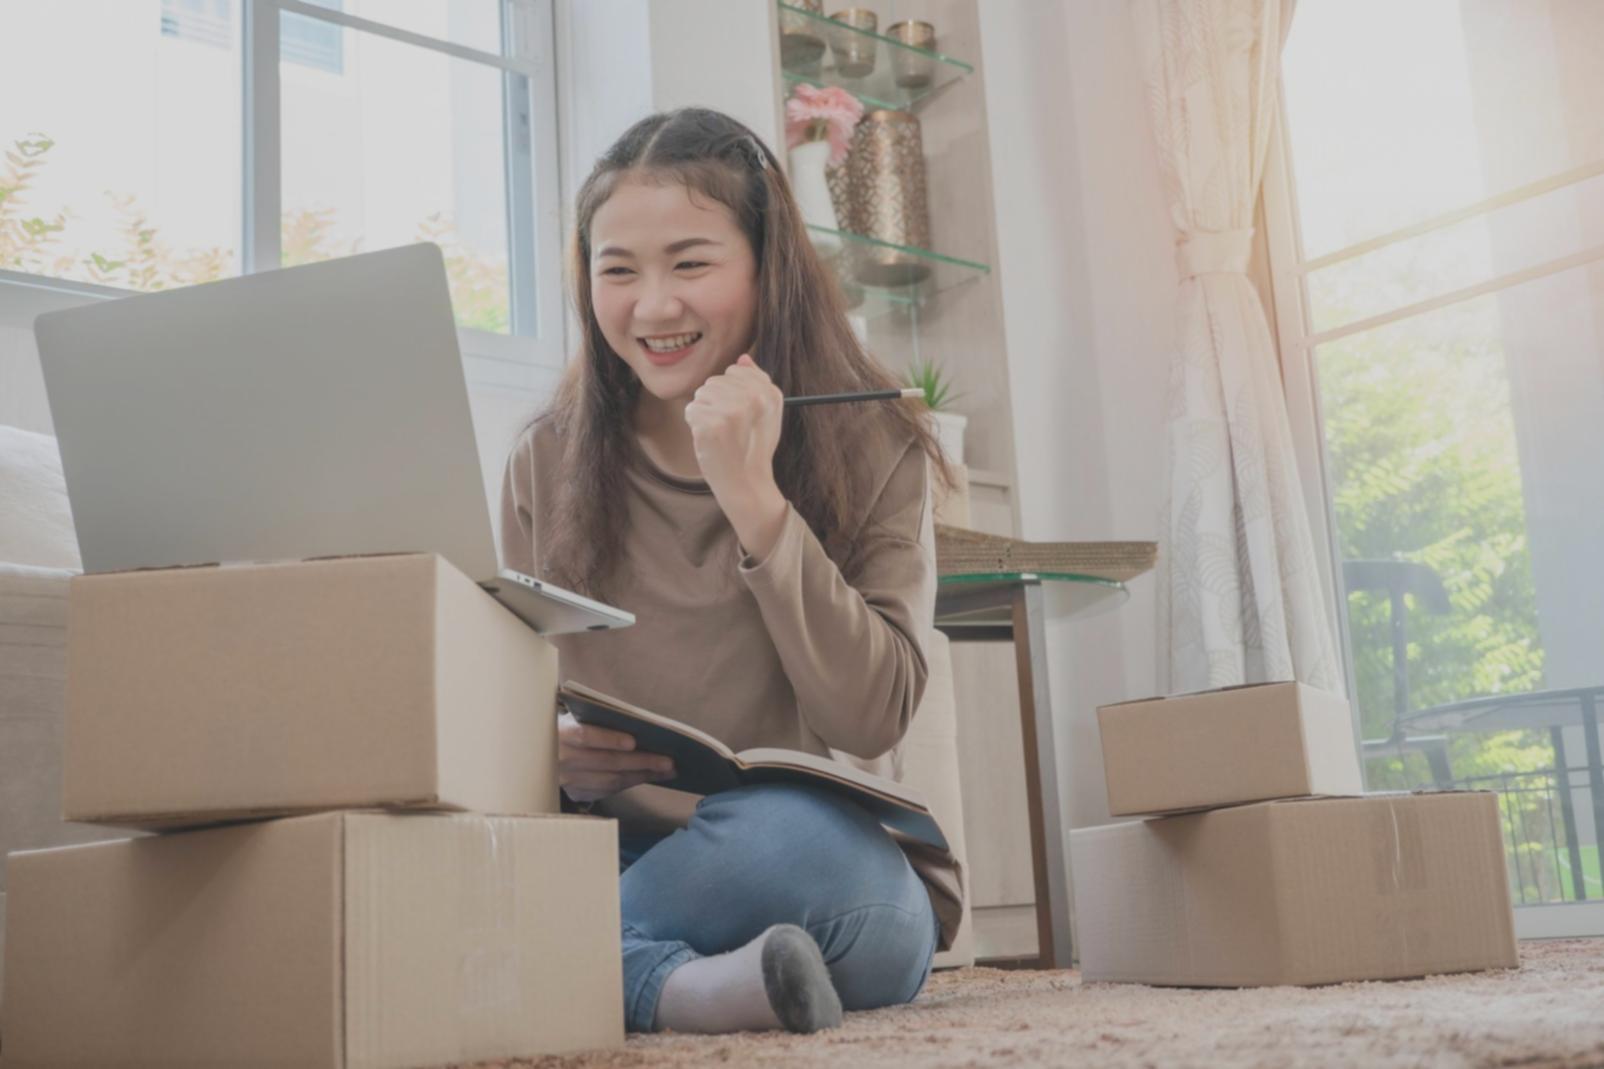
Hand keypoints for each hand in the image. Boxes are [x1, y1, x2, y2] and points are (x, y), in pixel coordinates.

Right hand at [557, 711, 675, 802]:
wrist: (536, 751)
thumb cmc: (565, 726)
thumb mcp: (572, 716)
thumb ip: (596, 719)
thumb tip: (638, 725)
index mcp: (559, 733)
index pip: (584, 736)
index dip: (609, 739)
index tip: (633, 742)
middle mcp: (560, 760)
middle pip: (605, 762)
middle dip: (641, 762)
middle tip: (668, 762)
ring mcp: (566, 781)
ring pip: (610, 781)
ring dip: (641, 776)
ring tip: (666, 771)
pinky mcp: (574, 793)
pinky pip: (607, 791)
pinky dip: (629, 783)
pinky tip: (647, 777)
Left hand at [684, 354, 788, 558]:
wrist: (746, 483)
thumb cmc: (753, 447)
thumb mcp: (767, 413)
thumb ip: (756, 383)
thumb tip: (742, 358)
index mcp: (769, 392)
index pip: (734, 370)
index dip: (731, 393)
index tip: (741, 415)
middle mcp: (753, 398)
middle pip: (715, 381)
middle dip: (716, 402)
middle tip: (730, 428)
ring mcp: (731, 411)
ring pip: (701, 394)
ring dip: (705, 413)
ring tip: (720, 433)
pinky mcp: (711, 425)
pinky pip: (691, 410)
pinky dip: (695, 425)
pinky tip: (710, 440)